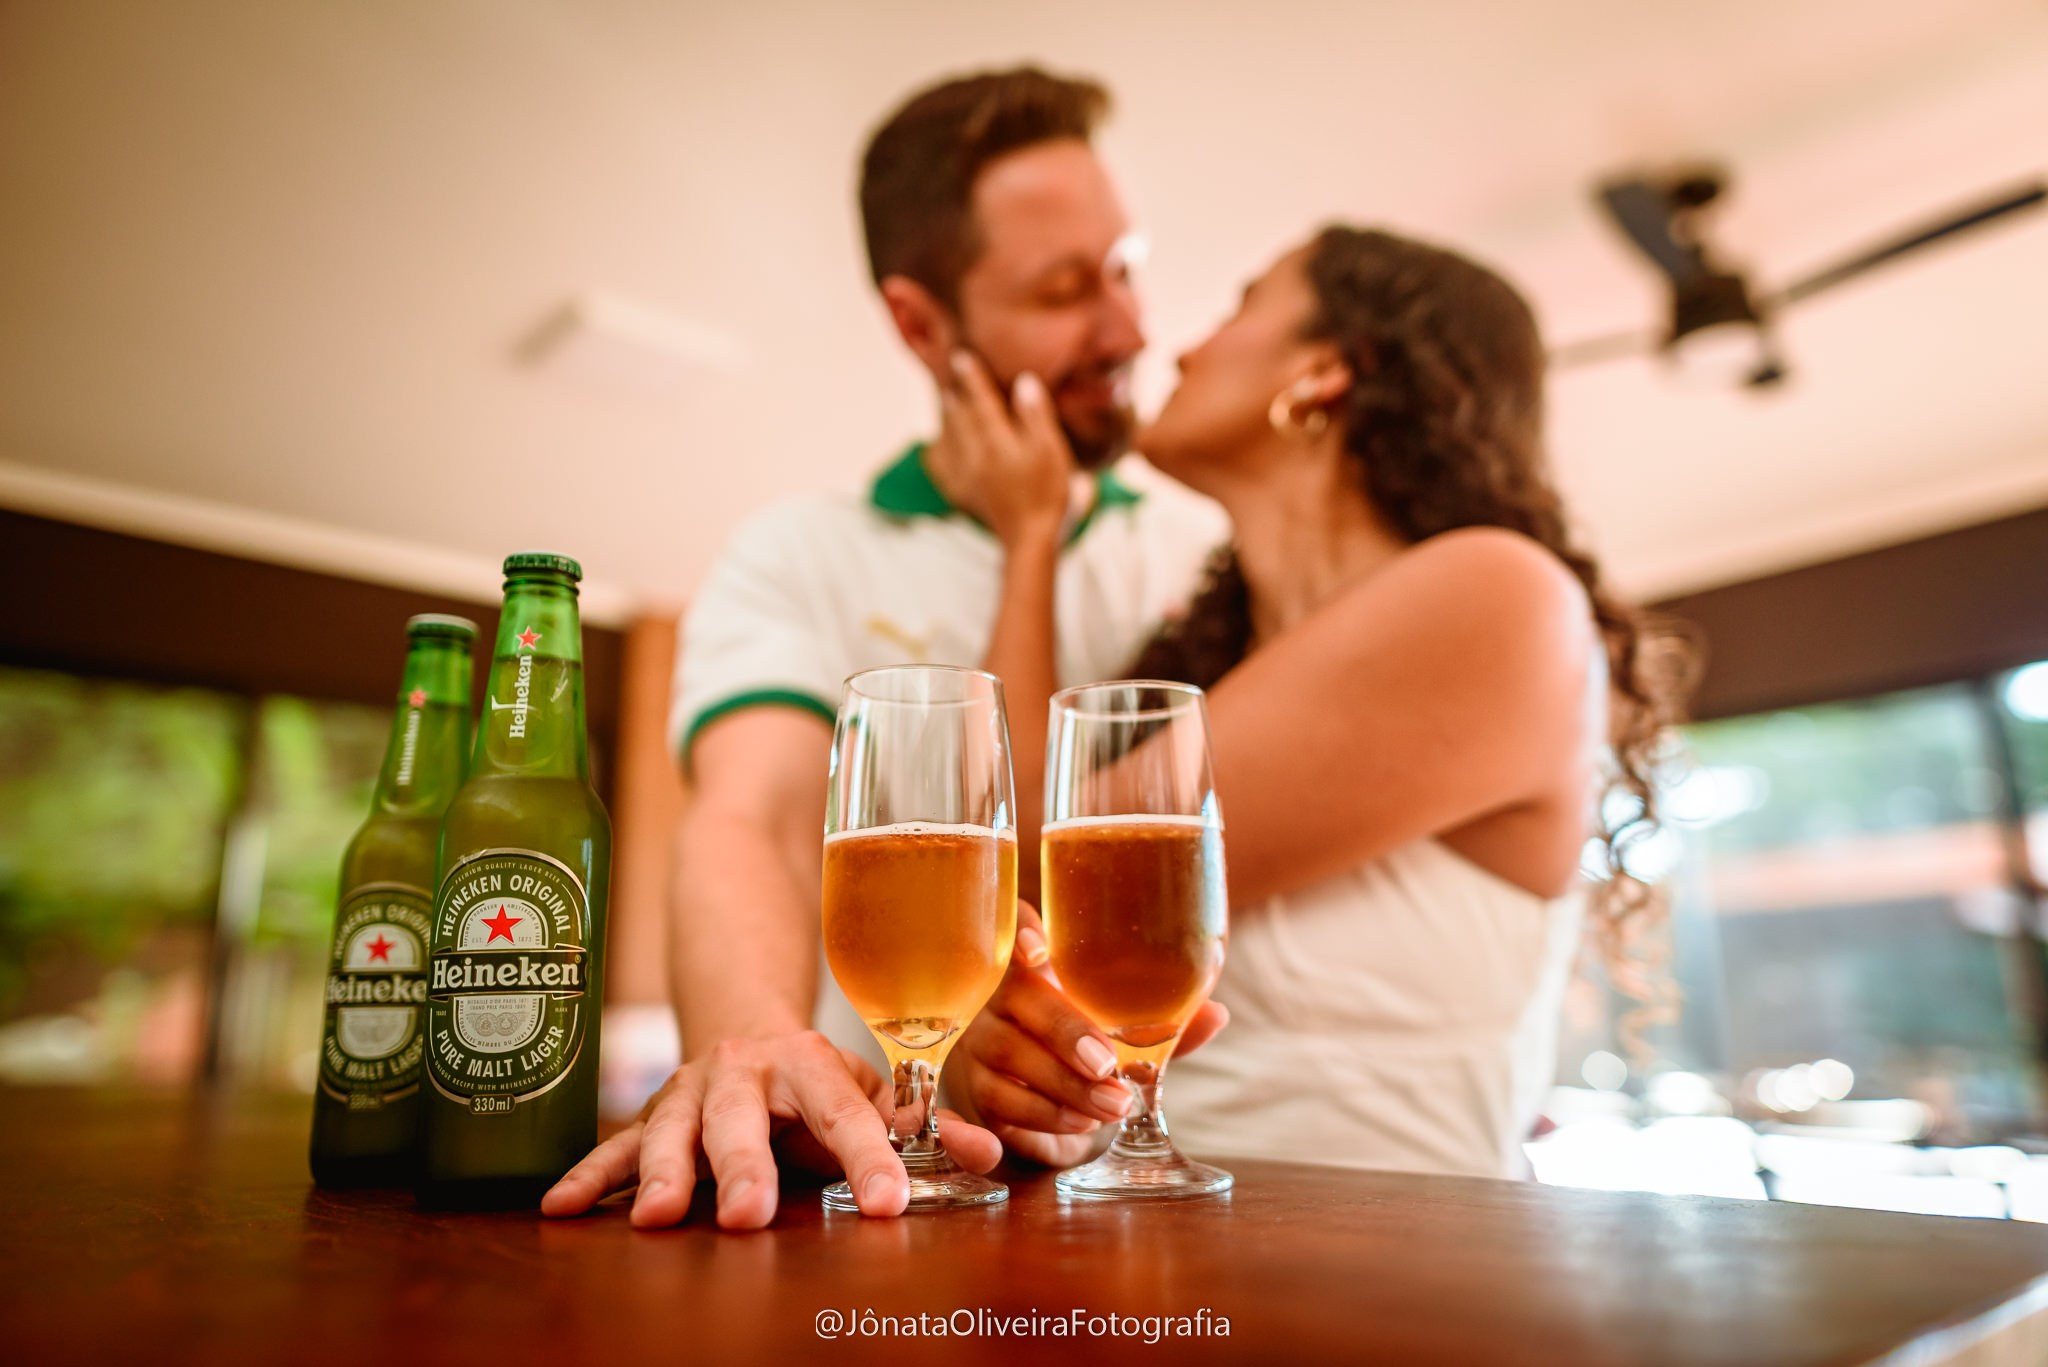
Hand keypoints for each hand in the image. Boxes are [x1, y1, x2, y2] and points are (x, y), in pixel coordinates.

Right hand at [540, 1030, 1002, 1228]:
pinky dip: (589, 1176)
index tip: (887, 1205)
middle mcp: (744, 1071)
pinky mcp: (649, 1115)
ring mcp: (690, 1090)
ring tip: (662, 1218)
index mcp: (809, 1064)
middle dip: (746, 1167)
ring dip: (663, 1172)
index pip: (846, 1113)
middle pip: (744, 1119)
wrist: (742, 1017)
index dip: (869, 1158)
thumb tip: (991, 1155)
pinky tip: (562, 1208)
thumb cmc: (816, 1078)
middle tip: (752, 1215)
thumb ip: (927, 1129)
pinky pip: (613, 1146)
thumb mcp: (873, 1094)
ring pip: (672, 1129)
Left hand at [928, 350, 1074, 549]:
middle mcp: (975, 455)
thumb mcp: (1051, 450)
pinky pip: (943, 466)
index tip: (961, 356)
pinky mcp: (965, 494)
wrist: (1030, 539)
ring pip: (948, 438)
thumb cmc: (1048, 493)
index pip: (981, 401)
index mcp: (997, 441)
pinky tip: (937, 446)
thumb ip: (1036, 415)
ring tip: (945, 400)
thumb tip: (1024, 381)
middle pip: (959, 417)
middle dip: (954, 393)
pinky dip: (938, 450)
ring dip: (946, 417)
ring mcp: (967, 476)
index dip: (972, 377)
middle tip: (946, 373)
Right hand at [948, 903, 1229, 1166]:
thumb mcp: (1120, 1026)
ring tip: (1115, 1104)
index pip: (1013, 923)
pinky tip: (1085, 1120)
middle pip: (1015, 996)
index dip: (1020, 930)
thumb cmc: (1083, 1040)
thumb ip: (1160, 1019)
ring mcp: (981, 1038)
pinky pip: (1002, 1099)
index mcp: (1035, 958)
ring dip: (1064, 1083)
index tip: (1038, 949)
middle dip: (1063, 1030)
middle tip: (1106, 1063)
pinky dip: (1047, 1113)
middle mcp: (998, 991)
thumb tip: (1216, 1014)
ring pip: (1008, 1052)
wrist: (1039, 1097)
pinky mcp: (978, 1089)